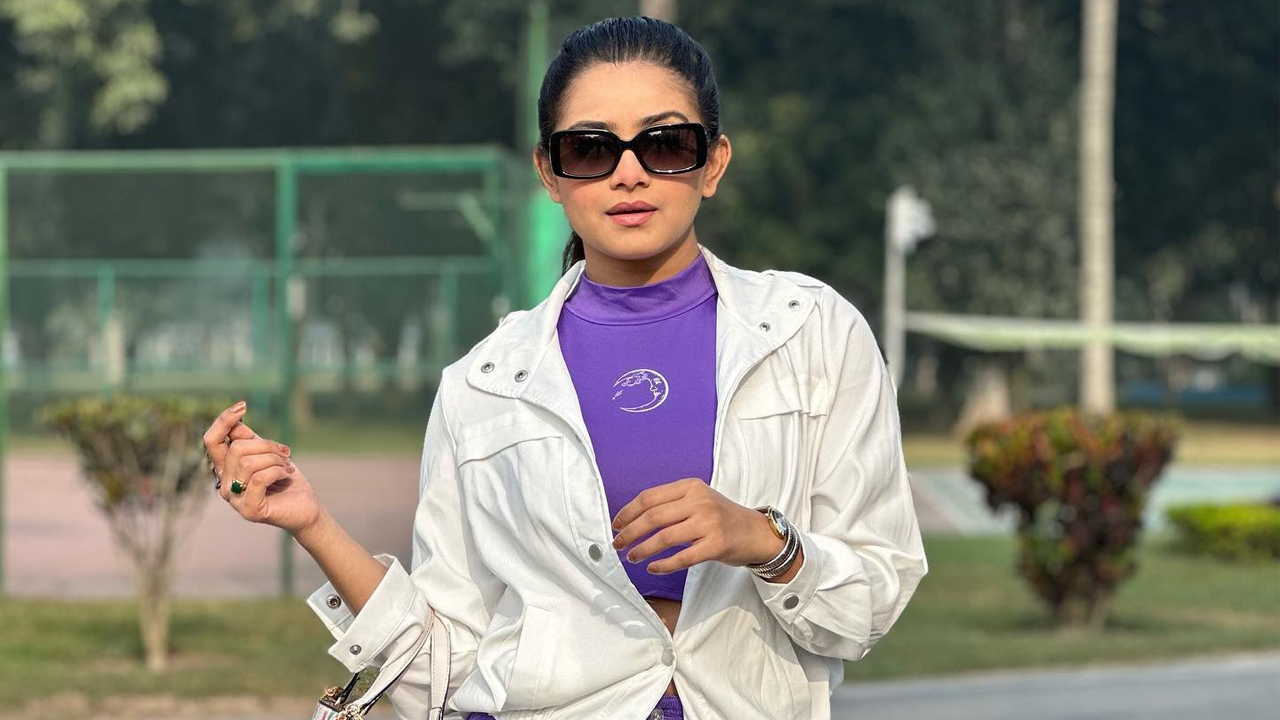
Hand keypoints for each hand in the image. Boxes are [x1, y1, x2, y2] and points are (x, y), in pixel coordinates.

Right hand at [202, 402, 322, 535]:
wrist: (306, 507)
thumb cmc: (286, 479)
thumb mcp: (267, 453)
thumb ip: (249, 439)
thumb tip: (234, 422)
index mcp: (226, 469)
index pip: (212, 441)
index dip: (223, 421)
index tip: (243, 405)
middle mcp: (225, 484)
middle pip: (237, 448)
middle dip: (267, 445)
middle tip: (285, 452)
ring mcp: (235, 499)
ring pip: (249, 462)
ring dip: (276, 459)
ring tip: (287, 466)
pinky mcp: (249, 510)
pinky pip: (259, 478)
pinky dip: (278, 471)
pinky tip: (287, 475)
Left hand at [609, 477, 786, 574]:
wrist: (755, 532)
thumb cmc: (721, 517)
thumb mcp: (699, 499)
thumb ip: (672, 503)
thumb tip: (633, 519)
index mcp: (690, 487)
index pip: (649, 497)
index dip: (628, 512)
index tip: (616, 525)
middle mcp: (699, 501)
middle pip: (653, 517)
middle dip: (630, 532)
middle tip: (618, 544)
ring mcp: (709, 523)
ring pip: (664, 537)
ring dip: (643, 549)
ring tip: (632, 557)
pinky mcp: (716, 545)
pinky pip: (682, 558)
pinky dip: (663, 565)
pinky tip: (653, 567)